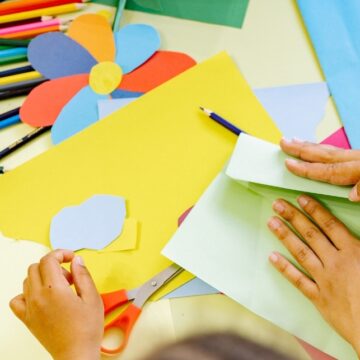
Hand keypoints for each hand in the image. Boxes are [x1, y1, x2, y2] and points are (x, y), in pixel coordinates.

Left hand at [9, 250, 103, 359]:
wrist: (76, 355)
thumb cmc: (87, 328)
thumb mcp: (92, 297)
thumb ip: (83, 275)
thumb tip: (76, 260)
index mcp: (54, 289)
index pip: (48, 259)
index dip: (61, 253)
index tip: (71, 258)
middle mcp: (38, 297)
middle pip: (36, 267)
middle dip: (53, 265)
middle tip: (69, 276)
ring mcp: (30, 308)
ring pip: (27, 280)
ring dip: (43, 277)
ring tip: (60, 288)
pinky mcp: (27, 319)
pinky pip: (17, 299)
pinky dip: (27, 293)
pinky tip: (42, 298)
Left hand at [267, 195, 359, 353]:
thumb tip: (355, 228)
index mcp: (353, 252)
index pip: (330, 225)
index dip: (314, 210)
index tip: (300, 198)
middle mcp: (335, 263)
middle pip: (311, 234)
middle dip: (293, 217)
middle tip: (277, 204)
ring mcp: (325, 280)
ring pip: (301, 253)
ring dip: (285, 236)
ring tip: (271, 222)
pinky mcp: (319, 298)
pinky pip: (299, 281)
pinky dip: (285, 269)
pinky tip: (272, 257)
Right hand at [280, 138, 359, 200]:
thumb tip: (352, 195)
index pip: (327, 170)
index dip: (306, 168)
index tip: (288, 163)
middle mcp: (359, 160)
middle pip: (325, 154)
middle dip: (302, 149)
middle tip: (284, 142)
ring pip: (334, 151)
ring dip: (313, 147)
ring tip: (297, 141)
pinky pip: (343, 153)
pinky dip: (329, 150)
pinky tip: (325, 151)